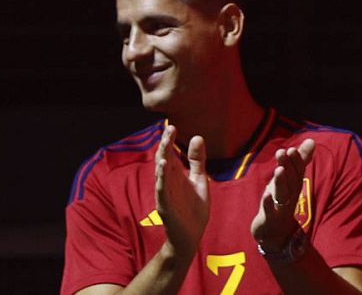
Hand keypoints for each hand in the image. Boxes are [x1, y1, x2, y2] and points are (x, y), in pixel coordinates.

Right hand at [155, 125, 209, 257]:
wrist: (191, 236)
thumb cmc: (193, 209)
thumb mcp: (199, 180)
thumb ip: (197, 160)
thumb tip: (197, 137)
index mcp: (176, 176)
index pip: (170, 154)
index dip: (169, 141)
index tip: (172, 126)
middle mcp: (168, 183)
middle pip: (164, 161)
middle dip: (165, 146)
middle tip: (168, 129)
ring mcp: (165, 195)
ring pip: (161, 174)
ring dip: (162, 159)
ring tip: (164, 144)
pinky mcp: (166, 207)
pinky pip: (162, 191)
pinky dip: (162, 180)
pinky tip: (162, 168)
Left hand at [251, 138, 315, 249]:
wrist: (275, 232)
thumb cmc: (281, 201)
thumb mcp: (289, 180)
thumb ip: (300, 160)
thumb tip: (311, 140)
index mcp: (295, 185)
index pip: (298, 171)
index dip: (296, 161)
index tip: (292, 149)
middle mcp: (290, 196)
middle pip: (292, 180)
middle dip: (289, 166)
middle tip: (285, 152)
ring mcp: (280, 208)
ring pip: (283, 194)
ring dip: (282, 182)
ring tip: (279, 169)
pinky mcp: (270, 219)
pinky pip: (270, 211)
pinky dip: (269, 203)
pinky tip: (267, 194)